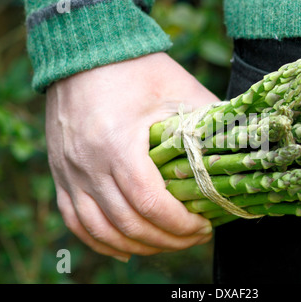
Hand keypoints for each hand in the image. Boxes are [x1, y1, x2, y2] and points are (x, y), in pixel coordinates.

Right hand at [46, 52, 219, 261]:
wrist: (85, 53)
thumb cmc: (135, 68)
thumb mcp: (178, 89)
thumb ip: (209, 121)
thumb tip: (240, 147)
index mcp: (118, 143)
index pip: (151, 203)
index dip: (180, 224)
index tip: (203, 227)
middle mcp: (88, 163)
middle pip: (129, 223)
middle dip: (167, 240)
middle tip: (193, 239)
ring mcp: (69, 172)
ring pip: (101, 229)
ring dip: (138, 245)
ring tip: (166, 244)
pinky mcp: (60, 173)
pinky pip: (75, 221)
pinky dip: (101, 242)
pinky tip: (126, 248)